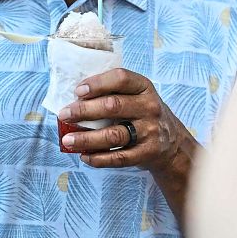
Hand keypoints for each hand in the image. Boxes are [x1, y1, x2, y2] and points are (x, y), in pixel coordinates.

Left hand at [57, 68, 190, 173]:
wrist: (172, 142)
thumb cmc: (143, 114)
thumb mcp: (138, 96)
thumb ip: (113, 93)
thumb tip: (74, 100)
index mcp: (144, 87)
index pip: (121, 78)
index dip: (97, 83)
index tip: (78, 91)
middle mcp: (149, 107)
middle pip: (113, 106)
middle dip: (84, 110)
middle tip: (64, 115)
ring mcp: (150, 131)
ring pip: (114, 135)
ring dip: (86, 138)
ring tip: (67, 140)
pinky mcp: (148, 152)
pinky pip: (119, 157)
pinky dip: (99, 159)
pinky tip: (84, 157)